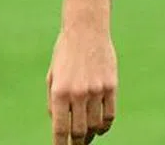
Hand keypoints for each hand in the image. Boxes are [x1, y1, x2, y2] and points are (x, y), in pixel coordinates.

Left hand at [47, 27, 117, 144]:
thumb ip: (53, 100)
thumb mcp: (52, 75)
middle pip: (79, 130)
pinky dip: (105, 126)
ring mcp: (97, 91)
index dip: (60, 144)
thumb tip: (57, 123)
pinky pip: (110, 115)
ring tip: (86, 138)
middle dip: (76, 143)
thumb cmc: (65, 52)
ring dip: (90, 135)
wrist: (86, 30)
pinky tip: (99, 128)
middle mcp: (78, 93)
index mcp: (59, 90)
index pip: (60, 128)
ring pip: (95, 125)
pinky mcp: (111, 87)